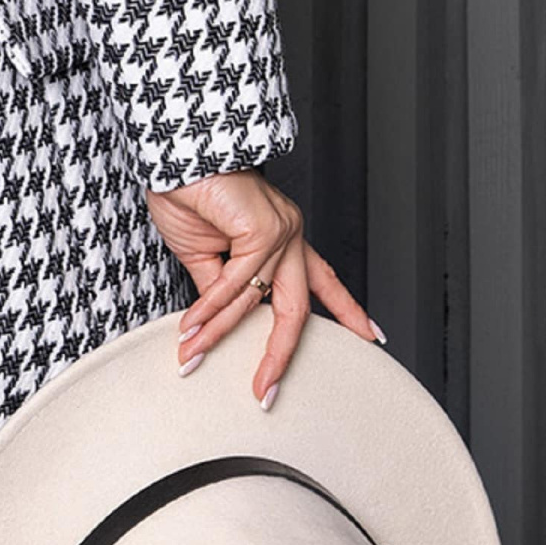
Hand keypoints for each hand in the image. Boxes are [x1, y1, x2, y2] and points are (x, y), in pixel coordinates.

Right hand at [143, 165, 383, 404]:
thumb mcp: (204, 252)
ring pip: (257, 301)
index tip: (371, 337)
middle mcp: (291, 234)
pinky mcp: (266, 231)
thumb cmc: (187, 192)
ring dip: (218, 333)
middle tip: (266, 390)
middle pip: (299, 307)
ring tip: (191, 356)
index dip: (347, 310)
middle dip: (283, 354)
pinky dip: (211, 308)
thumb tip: (219, 322)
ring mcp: (282, 232)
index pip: (323, 280)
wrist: (174, 154)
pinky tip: (191, 325)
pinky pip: (237, 284)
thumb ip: (220, 288)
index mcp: (283, 236)